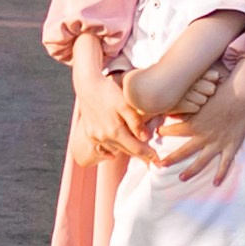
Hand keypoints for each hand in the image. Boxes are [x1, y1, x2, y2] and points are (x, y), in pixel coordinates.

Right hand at [70, 40, 147, 165]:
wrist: (87, 85)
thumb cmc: (108, 91)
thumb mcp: (125, 103)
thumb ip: (135, 122)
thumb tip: (146, 138)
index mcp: (114, 130)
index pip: (135, 148)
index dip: (148, 155)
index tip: (158, 160)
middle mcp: (104, 137)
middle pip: (126, 151)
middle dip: (140, 156)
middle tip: (152, 160)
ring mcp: (95, 137)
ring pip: (115, 150)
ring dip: (126, 151)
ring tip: (138, 154)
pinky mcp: (89, 134)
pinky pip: (101, 149)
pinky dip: (108, 153)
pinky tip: (114, 155)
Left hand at [162, 53, 244, 188]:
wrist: (241, 94)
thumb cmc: (221, 92)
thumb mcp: (201, 97)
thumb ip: (188, 106)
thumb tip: (173, 109)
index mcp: (195, 124)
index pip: (174, 130)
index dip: (164, 131)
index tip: (156, 133)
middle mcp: (204, 136)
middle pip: (183, 151)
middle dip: (170, 159)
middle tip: (159, 165)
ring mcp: (218, 143)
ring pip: (201, 161)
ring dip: (190, 171)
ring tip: (181, 178)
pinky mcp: (231, 145)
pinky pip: (225, 164)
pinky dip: (220, 174)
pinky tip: (215, 183)